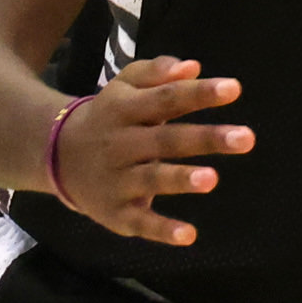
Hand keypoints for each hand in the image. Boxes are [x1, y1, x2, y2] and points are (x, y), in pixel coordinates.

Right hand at [43, 53, 253, 244]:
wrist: (54, 156)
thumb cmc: (109, 118)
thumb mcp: (124, 88)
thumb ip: (157, 74)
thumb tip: (193, 67)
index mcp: (126, 109)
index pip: (167, 98)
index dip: (199, 93)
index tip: (234, 89)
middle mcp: (121, 143)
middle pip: (166, 140)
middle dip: (205, 138)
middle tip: (246, 138)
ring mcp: (117, 180)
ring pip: (151, 179)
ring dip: (180, 179)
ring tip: (212, 179)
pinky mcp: (115, 212)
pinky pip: (140, 222)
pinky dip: (163, 230)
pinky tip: (189, 235)